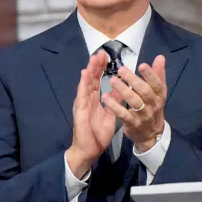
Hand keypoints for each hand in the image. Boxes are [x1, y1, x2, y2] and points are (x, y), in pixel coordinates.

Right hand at [66, 52, 115, 175]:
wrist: (89, 149)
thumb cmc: (97, 133)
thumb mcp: (110, 114)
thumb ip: (114, 101)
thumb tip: (122, 89)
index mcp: (95, 100)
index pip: (98, 81)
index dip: (101, 69)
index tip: (106, 56)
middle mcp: (87, 99)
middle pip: (92, 79)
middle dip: (96, 65)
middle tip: (101, 51)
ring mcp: (82, 103)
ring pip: (86, 83)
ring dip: (90, 70)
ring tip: (94, 57)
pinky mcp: (79, 110)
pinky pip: (82, 95)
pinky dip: (83, 84)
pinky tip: (85, 74)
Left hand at [103, 55, 167, 151]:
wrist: (151, 134)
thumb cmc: (152, 108)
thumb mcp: (158, 93)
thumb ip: (158, 75)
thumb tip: (160, 57)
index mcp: (159, 95)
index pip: (157, 83)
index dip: (150, 74)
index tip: (141, 65)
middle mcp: (153, 105)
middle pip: (145, 91)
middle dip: (133, 80)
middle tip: (121, 70)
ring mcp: (144, 115)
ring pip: (134, 102)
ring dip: (123, 91)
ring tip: (112, 80)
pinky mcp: (133, 124)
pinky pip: (124, 115)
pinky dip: (115, 107)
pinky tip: (106, 98)